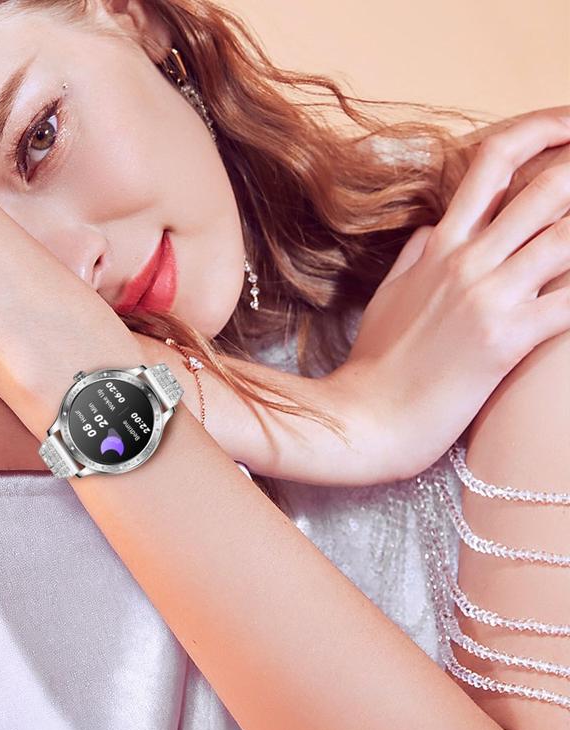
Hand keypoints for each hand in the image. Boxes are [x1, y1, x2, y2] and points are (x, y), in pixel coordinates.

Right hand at [330, 106, 569, 480]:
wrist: (367, 416)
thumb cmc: (375, 362)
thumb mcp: (387, 297)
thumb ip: (415, 256)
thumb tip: (434, 226)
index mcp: (440, 246)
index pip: (492, 163)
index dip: (539, 130)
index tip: (569, 125)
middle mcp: (468, 261)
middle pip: (548, 189)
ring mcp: (489, 297)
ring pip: (569, 238)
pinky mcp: (507, 339)